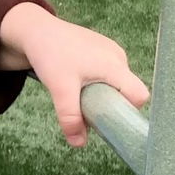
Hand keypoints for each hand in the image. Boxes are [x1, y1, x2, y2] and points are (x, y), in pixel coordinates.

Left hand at [0, 2, 149, 148]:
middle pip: (127, 92)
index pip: (139, 95)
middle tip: (86, 109)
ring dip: (101, 94)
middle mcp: (118, 56)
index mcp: (115, 65)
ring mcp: (111, 51)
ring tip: (77, 93)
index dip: (128, 112)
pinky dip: (96, 82)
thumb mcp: (60, 89)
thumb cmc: (50, 55)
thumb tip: (79, 144)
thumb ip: (70, 118)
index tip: (108, 119)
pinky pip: (108, 73)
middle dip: (110, 105)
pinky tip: (76, 80)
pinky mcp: (101, 49)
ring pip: (116, 83)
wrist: (35, 30)